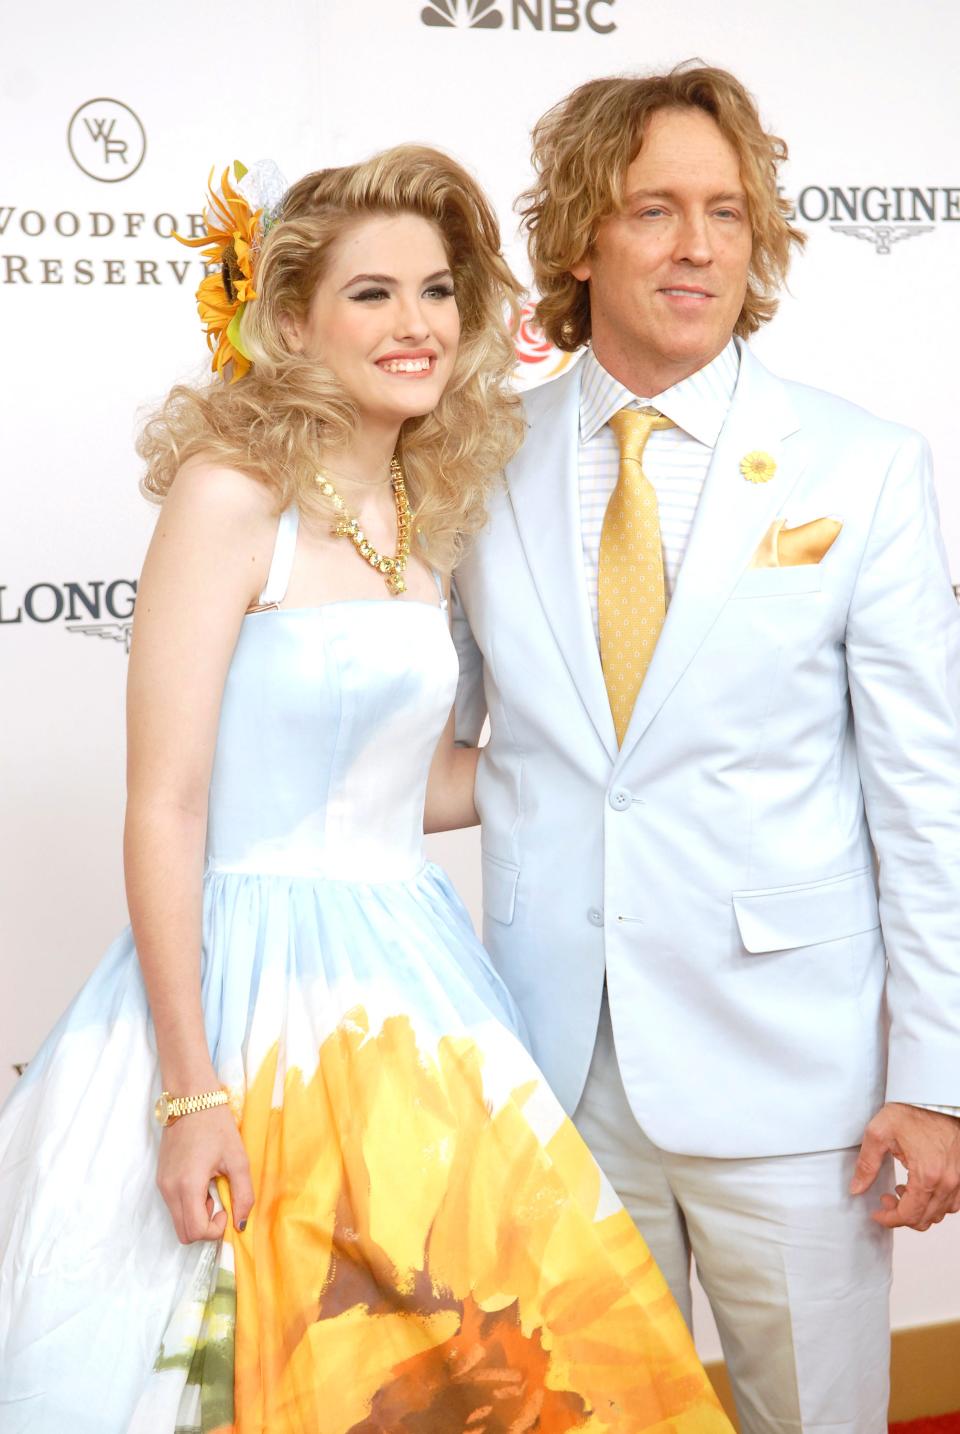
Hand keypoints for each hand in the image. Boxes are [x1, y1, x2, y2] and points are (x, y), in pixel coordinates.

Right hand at [157, 1104, 253, 1243]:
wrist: (191, 1098)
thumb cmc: (216, 1125)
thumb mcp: (238, 1159)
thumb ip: (243, 1195)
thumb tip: (241, 1224)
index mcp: (187, 1185)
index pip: (195, 1231)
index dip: (215, 1229)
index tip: (227, 1207)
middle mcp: (169, 1189)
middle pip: (184, 1233)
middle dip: (205, 1225)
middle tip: (219, 1198)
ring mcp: (162, 1184)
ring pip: (178, 1220)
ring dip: (197, 1214)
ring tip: (211, 1186)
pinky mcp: (161, 1178)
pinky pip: (174, 1205)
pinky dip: (189, 1203)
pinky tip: (202, 1180)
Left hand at [850, 1102, 959, 1230]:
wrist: (935, 1098)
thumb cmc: (912, 1111)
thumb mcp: (879, 1133)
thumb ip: (866, 1164)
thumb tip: (856, 1189)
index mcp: (927, 1175)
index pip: (909, 1215)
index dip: (889, 1219)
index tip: (877, 1213)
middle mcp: (948, 1182)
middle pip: (925, 1219)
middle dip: (901, 1215)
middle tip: (886, 1198)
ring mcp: (959, 1180)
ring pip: (939, 1214)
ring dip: (918, 1209)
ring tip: (902, 1190)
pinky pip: (952, 1203)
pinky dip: (935, 1203)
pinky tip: (921, 1187)